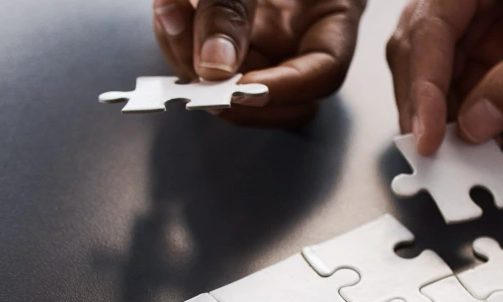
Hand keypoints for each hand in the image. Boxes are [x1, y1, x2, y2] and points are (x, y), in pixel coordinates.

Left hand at [152, 0, 364, 127]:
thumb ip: (230, 7)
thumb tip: (215, 68)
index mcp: (332, 9)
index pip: (323, 72)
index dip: (284, 90)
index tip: (239, 91)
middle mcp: (300, 29)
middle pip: (280, 89)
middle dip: (233, 87)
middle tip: (196, 70)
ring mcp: (264, 32)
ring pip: (236, 77)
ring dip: (197, 63)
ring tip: (173, 18)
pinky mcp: (227, 31)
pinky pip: (204, 53)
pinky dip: (180, 39)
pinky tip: (170, 11)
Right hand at [387, 0, 502, 152]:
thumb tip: (479, 122)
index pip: (430, 27)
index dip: (423, 85)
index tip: (427, 135)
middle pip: (424, 50)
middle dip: (423, 104)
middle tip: (431, 156)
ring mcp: (490, 18)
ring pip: (445, 72)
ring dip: (445, 117)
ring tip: (454, 159)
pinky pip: (475, 84)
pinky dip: (473, 117)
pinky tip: (478, 144)